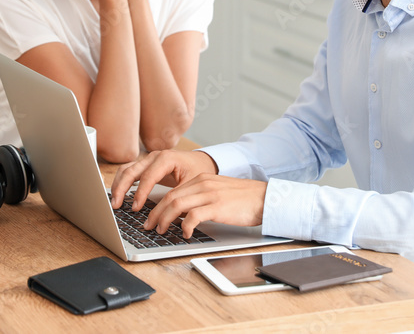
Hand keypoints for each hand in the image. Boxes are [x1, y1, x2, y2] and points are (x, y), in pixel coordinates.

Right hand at [110, 149, 216, 210]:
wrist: (201, 161)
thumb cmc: (198, 170)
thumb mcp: (191, 184)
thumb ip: (178, 196)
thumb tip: (166, 213)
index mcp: (166, 158)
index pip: (148, 176)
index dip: (140, 193)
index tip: (135, 208)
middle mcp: (154, 156)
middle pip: (131, 170)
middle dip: (121, 188)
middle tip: (116, 205)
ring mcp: (148, 159)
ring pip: (126, 169)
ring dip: (118, 185)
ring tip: (115, 202)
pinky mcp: (146, 165)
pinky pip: (129, 171)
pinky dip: (122, 182)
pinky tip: (119, 195)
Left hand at [143, 174, 266, 237]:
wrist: (265, 198)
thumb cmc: (243, 200)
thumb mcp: (217, 193)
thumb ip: (200, 198)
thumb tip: (181, 214)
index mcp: (201, 180)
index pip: (172, 191)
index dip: (158, 206)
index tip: (151, 217)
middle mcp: (203, 184)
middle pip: (170, 198)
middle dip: (156, 214)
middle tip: (148, 226)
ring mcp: (210, 194)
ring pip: (177, 205)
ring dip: (165, 220)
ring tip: (161, 231)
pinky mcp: (218, 206)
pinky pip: (194, 216)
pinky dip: (185, 226)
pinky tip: (185, 234)